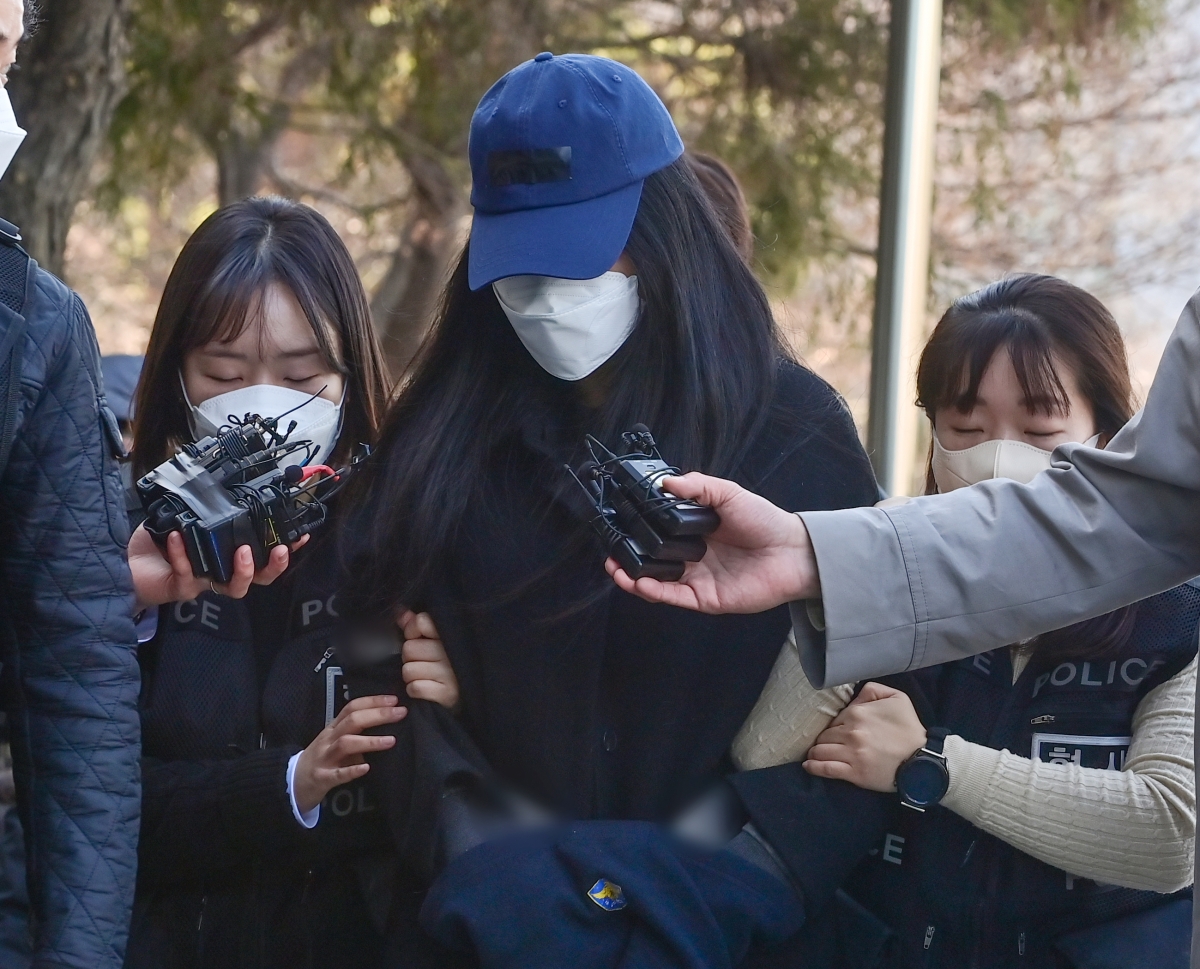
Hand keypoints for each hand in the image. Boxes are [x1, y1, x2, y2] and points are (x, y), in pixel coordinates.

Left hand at [128, 523, 308, 609]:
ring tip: (242, 552)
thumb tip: (212, 478)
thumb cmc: (154, 541)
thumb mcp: (181, 517)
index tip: (300, 536)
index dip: (283, 550)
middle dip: (273, 566)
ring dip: (243, 571)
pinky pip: (187, 573)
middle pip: (258, 579)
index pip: (262, 556)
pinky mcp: (180, 589)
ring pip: (233, 588)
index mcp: (225, 556)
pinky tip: (177, 537)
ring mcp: (202, 583)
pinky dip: (182, 554)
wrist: (122, 563)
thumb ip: (198, 507)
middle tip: (280, 550)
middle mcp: (219, 572)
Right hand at [293, 695, 407, 814]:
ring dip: (369, 741)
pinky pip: (337, 774)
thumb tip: (387, 721)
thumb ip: (356, 731)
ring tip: (391, 741)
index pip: (352, 707)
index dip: (373, 701)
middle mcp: (329, 739)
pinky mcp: (322, 778)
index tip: (394, 699)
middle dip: (377, 715)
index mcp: (333, 727)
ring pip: (345, 744)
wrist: (293, 783)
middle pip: (352, 721)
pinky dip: (352, 770)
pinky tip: (366, 767)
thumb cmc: (322, 759)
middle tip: (400, 713)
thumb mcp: (336, 740)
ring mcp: (324, 758)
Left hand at [399, 610, 459, 710]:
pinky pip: (414, 687)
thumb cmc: (444, 665)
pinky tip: (427, 688)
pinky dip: (416, 690)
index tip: (418, 638)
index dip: (412, 631)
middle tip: (424, 663)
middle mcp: (451, 652)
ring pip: (408, 670)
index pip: (421, 622)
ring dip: (412, 676)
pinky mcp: (446, 693)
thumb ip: (417, 626)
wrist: (463, 697)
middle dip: (411, 658)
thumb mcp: (434, 642)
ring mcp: (450, 673)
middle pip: (409, 648)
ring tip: (426, 677)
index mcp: (450, 635)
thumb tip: (400, 612)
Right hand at [605, 472, 819, 612]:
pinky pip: (674, 597)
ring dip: (634, 577)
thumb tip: (665, 482)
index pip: (659, 534)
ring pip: (657, 582)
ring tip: (616, 568)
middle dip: (628, 558)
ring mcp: (697, 579)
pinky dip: (654, 591)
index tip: (619, 525)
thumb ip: (697, 487)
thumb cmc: (765, 521)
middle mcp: (693, 557)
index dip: (638, 532)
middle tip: (610, 551)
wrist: (793, 552)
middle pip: (652, 560)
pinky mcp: (705, 598)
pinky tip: (639, 582)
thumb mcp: (728, 493)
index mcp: (696, 532)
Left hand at [803, 682, 927, 791]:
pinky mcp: (854, 773)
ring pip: (820, 751)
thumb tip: (853, 696)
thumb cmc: (909, 729)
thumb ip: (872, 690)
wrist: (922, 760)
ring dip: (815, 753)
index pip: (833, 719)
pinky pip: (826, 769)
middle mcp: (851, 733)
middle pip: (824, 736)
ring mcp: (852, 754)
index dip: (833, 726)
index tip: (835, 732)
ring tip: (814, 755)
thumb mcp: (897, 698)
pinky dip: (814, 767)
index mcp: (858, 713)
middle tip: (824, 744)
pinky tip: (808, 766)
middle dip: (822, 739)